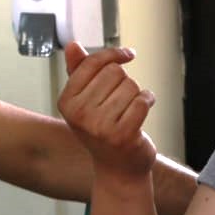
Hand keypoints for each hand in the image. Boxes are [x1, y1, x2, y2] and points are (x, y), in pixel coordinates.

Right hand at [58, 42, 156, 179]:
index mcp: (67, 102)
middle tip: (120, 101)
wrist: (117, 169)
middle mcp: (79, 114)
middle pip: (114, 72)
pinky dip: (148, 101)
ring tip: (129, 111)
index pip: (92, 63)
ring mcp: (100, 126)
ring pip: (131, 85)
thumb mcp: (85, 100)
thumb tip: (72, 45)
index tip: (127, 54)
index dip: (114, 55)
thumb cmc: (102, 130)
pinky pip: (142, 100)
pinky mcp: (123, 135)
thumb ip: (79, 71)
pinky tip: (141, 112)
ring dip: (136, 94)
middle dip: (124, 82)